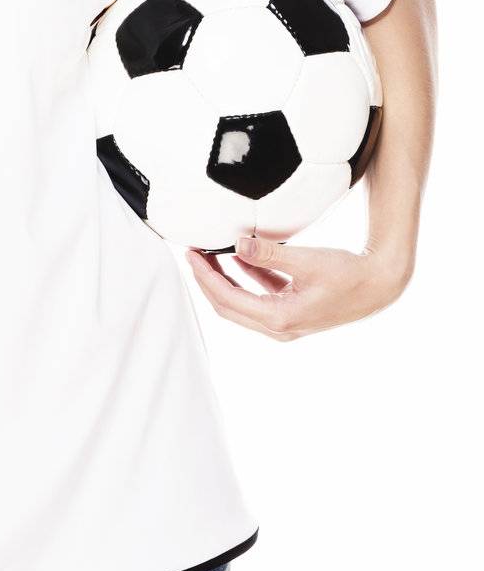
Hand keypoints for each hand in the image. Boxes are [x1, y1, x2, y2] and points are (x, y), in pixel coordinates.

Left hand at [185, 235, 412, 339]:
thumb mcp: (307, 260)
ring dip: (224, 280)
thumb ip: (269, 254)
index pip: (227, 298)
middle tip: (193, 254)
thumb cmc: (348, 274)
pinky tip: (238, 258)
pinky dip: (245, 279)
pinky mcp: (291, 312)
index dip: (205, 276)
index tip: (191, 254)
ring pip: (241, 303)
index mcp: (280, 318)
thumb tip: (237, 243)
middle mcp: (279, 327)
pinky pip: (258, 297)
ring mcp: (285, 323)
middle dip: (207, 280)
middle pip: (228, 306)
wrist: (379, 286)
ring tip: (209, 255)